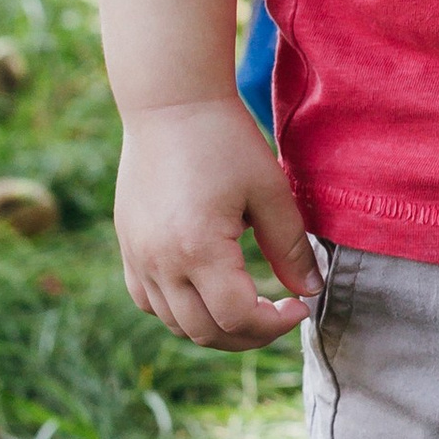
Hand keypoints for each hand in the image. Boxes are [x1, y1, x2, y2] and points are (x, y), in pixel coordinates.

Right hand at [114, 96, 319, 347]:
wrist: (170, 104)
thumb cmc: (226, 140)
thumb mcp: (270, 191)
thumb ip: (291, 248)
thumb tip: (310, 291)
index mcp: (199, 249)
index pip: (238, 319)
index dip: (275, 324)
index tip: (299, 306)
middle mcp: (160, 262)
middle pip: (206, 333)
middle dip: (250, 334)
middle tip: (279, 313)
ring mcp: (138, 256)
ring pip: (175, 324)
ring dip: (215, 327)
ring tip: (247, 306)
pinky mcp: (128, 246)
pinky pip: (148, 301)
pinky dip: (179, 310)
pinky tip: (206, 292)